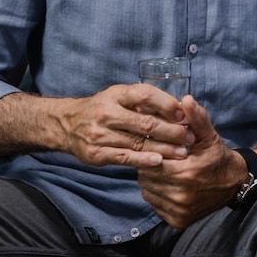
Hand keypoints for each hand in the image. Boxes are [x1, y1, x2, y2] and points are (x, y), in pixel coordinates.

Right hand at [59, 83, 193, 168]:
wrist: (67, 125)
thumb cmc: (103, 108)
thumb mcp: (121, 97)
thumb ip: (146, 102)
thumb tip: (181, 108)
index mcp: (116, 95)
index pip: (145, 95)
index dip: (167, 104)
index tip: (184, 114)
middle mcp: (107, 113)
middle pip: (146, 122)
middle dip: (172, 131)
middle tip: (190, 138)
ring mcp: (99, 134)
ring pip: (138, 142)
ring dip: (164, 148)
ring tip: (183, 152)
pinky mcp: (96, 153)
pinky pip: (125, 157)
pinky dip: (143, 160)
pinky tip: (159, 161)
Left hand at [136, 95, 245, 228]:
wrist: (235, 184)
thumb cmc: (218, 157)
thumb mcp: (209, 136)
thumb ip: (196, 118)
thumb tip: (185, 100)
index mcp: (187, 173)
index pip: (152, 161)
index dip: (154, 153)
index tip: (161, 149)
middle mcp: (181, 195)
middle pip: (147, 177)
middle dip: (151, 166)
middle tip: (163, 159)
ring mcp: (179, 210)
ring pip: (148, 191)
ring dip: (152, 181)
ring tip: (166, 172)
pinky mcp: (178, 221)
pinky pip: (155, 205)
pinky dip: (158, 195)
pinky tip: (169, 186)